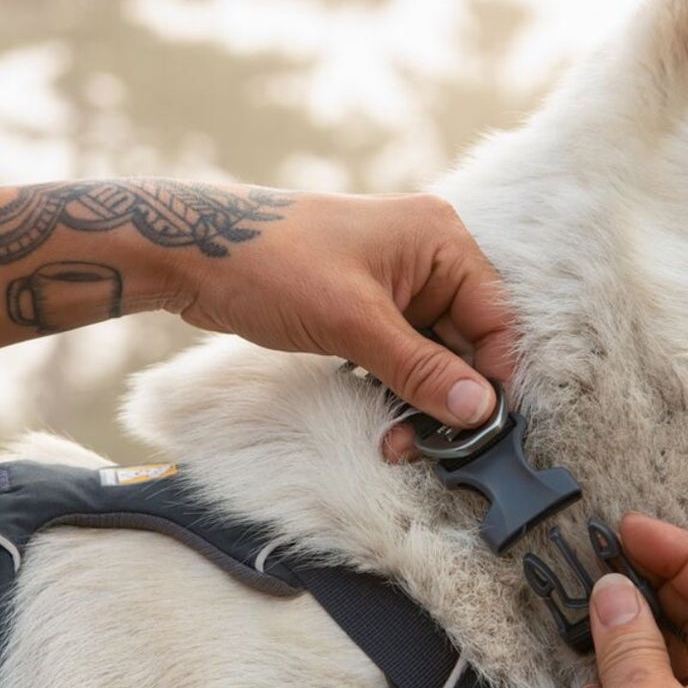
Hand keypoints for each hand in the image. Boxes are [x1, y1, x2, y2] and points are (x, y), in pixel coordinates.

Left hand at [165, 190, 515, 430]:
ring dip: (422, 401)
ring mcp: (400, 282)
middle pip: (469, 341)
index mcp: (442, 241)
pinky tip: (383, 419)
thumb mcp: (352, 323)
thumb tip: (479, 410)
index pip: (496, 319)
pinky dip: (398, 387)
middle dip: (451, 397)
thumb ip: (421, 369)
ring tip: (398, 441)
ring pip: (437, 355)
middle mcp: (430, 257)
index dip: (494, 377)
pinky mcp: (371, 305)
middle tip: (427, 445)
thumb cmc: (269, 263)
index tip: (478, 428)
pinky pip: (406, 354)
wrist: (190, 252)